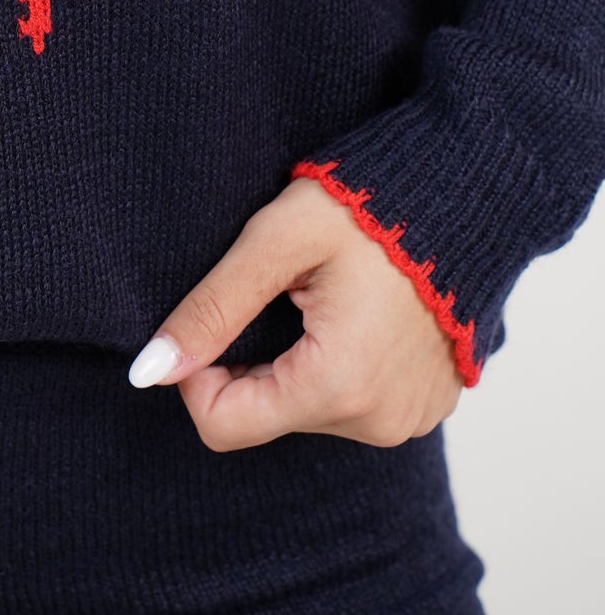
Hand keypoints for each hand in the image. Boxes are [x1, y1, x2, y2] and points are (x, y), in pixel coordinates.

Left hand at [126, 176, 465, 449]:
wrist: (468, 189)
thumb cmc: (368, 206)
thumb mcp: (275, 242)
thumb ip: (211, 308)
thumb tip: (147, 371)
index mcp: (337, 387)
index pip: (222, 425)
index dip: (198, 371)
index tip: (219, 310)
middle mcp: (378, 422)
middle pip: (267, 413)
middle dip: (255, 356)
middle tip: (284, 287)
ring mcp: (409, 419)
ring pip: (308, 406)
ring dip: (298, 358)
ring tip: (328, 293)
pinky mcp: (426, 406)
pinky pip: (354, 401)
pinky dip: (339, 362)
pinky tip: (359, 309)